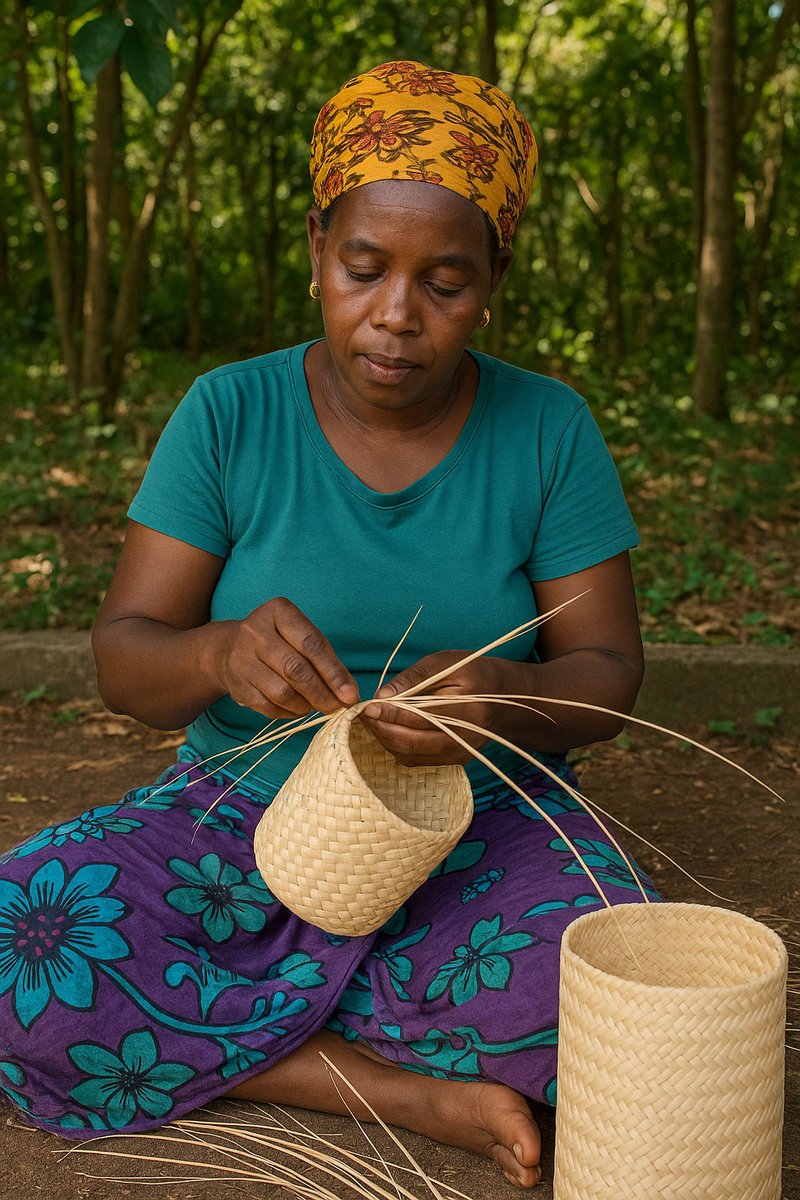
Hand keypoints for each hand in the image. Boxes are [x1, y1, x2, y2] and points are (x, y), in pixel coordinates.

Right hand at [215, 597, 358, 718]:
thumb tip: (348, 692)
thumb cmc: (277, 641)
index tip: (351, 694)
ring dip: (306, 705)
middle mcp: (255, 632)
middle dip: (322, 693)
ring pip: (282, 692)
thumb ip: (324, 658)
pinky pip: (269, 707)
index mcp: (278, 612)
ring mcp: (241, 659)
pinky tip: (298, 708)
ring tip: (317, 706)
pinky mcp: (236, 685)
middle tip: (338, 707)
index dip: (334, 672)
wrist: (227, 649)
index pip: (312, 644)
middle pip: (296, 669)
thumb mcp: (298, 634)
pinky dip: (290, 712)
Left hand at [359, 651, 501, 766]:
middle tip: (364, 715)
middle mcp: (467, 736)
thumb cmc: (472, 672)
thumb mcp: (445, 663)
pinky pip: (418, 760)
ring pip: (412, 755)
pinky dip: (398, 747)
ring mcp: (462, 752)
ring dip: (387, 740)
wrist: (504, 697)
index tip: (369, 705)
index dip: (391, 712)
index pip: (422, 716)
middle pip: (414, 742)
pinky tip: (388, 731)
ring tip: (373, 722)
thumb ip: (415, 678)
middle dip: (383, 730)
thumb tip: (383, 696)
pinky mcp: (456, 760)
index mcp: (469, 707)